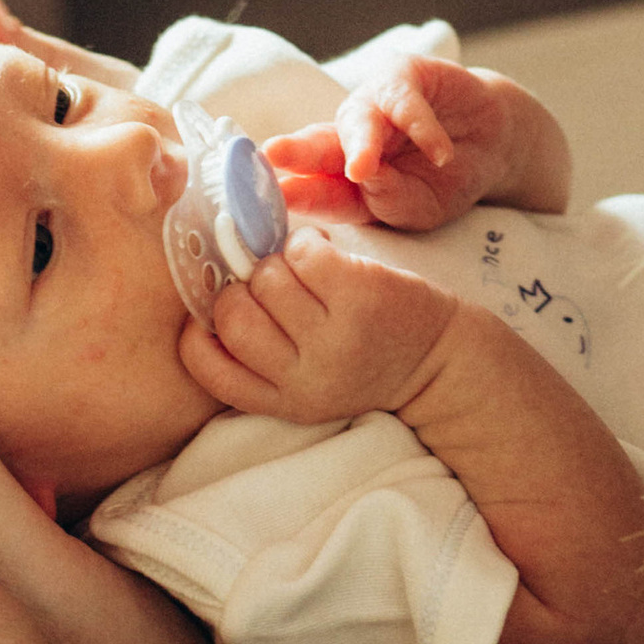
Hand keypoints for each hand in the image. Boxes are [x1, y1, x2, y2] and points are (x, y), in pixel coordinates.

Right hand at [180, 227, 456, 424]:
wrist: (443, 361)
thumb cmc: (365, 358)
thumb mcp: (310, 378)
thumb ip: (264, 349)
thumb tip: (217, 279)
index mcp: (284, 400)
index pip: (208, 369)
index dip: (199, 333)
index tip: (215, 315)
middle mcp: (306, 376)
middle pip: (233, 315)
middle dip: (243, 288)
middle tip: (272, 286)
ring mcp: (335, 336)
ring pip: (267, 278)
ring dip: (278, 262)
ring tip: (303, 271)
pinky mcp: (361, 297)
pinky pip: (304, 252)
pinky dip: (308, 243)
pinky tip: (325, 255)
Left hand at [264, 54, 569, 231]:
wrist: (495, 142)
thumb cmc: (448, 179)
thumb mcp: (422, 207)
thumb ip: (392, 202)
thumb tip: (366, 182)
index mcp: (344, 176)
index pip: (317, 188)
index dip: (300, 194)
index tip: (276, 201)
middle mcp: (351, 137)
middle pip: (320, 145)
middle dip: (298, 152)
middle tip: (276, 154)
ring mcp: (375, 105)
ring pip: (359, 119)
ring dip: (360, 143)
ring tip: (361, 169)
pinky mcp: (405, 76)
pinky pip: (408, 103)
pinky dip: (424, 128)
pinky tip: (439, 152)